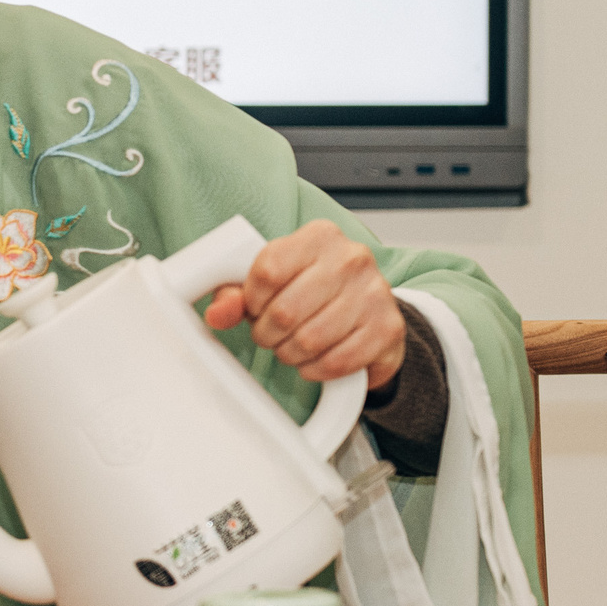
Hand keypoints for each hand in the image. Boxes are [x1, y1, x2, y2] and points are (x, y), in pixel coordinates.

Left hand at [203, 219, 407, 387]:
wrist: (368, 312)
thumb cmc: (313, 291)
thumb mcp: (270, 283)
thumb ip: (235, 295)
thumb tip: (217, 313)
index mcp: (319, 236)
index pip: (268, 270)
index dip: (252, 300)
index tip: (255, 309)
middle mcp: (351, 258)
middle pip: (285, 311)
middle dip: (267, 334)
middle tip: (270, 336)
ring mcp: (375, 292)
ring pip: (310, 340)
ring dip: (290, 354)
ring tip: (292, 347)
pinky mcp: (388, 328)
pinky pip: (337, 362)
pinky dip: (316, 369)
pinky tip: (314, 360)